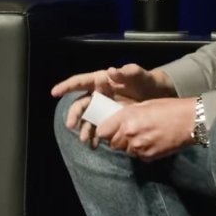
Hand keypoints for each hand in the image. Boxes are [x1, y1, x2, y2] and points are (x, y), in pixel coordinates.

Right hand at [53, 64, 176, 142]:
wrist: (160, 97)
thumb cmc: (148, 82)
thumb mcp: (140, 76)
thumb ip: (128, 72)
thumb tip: (112, 70)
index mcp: (102, 80)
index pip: (81, 82)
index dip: (67, 86)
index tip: (55, 92)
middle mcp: (99, 94)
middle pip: (81, 104)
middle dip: (74, 115)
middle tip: (72, 125)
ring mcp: (104, 108)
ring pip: (88, 118)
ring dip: (84, 129)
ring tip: (85, 140)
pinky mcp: (111, 120)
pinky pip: (99, 128)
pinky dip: (96, 136)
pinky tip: (96, 144)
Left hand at [95, 97, 197, 160]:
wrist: (189, 121)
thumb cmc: (168, 108)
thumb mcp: (142, 105)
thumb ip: (126, 115)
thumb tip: (115, 123)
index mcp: (126, 117)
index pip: (102, 131)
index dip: (105, 131)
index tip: (109, 130)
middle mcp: (129, 133)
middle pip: (112, 143)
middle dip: (116, 139)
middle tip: (127, 134)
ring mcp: (138, 146)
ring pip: (125, 151)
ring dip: (129, 146)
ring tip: (142, 137)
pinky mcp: (148, 156)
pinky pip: (138, 156)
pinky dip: (141, 152)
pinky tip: (151, 143)